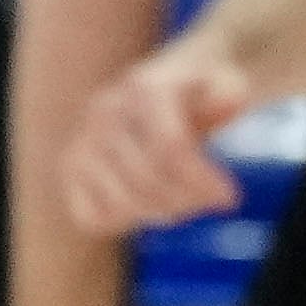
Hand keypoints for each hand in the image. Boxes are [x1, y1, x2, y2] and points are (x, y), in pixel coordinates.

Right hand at [60, 46, 269, 243]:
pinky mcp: (70, 168)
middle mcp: (104, 110)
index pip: (169, 147)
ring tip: (183, 201)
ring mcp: (82, 140)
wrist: (166, 88)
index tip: (231, 198)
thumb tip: (234, 97)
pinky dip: (121, 222)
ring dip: (159, 214)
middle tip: (210, 202)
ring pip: (118, 203)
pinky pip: (90, 215)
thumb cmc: (200, 94)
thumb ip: (230, 92)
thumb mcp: (224, 84)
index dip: (201, 181)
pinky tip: (147, 206)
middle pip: (146, 179)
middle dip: (186, 201)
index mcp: (143, 87)